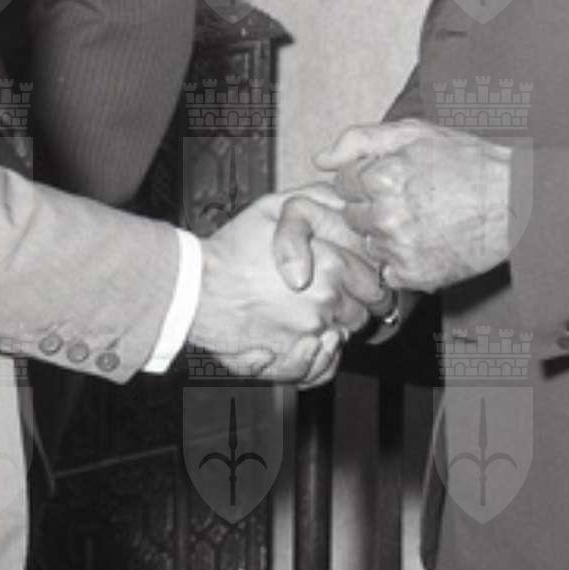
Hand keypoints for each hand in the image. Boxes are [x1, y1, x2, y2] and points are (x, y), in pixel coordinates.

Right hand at [191, 194, 385, 384]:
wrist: (196, 288)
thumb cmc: (232, 249)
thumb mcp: (273, 208)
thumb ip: (314, 200)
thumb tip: (344, 202)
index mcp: (331, 264)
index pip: (373, 281)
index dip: (365, 280)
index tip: (355, 280)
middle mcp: (326, 301)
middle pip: (362, 312)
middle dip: (353, 305)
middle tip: (332, 297)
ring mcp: (308, 334)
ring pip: (342, 338)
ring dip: (335, 329)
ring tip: (313, 316)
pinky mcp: (289, 359)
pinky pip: (321, 369)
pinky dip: (319, 360)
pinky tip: (307, 343)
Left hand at [315, 119, 514, 290]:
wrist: (516, 202)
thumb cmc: (467, 161)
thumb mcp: (415, 133)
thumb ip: (360, 140)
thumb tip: (319, 159)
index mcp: (382, 175)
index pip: (343, 183)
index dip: (366, 179)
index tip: (393, 178)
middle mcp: (387, 214)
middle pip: (352, 216)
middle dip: (372, 207)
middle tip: (409, 200)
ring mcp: (400, 248)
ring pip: (369, 243)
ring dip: (385, 235)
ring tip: (422, 220)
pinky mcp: (414, 275)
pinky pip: (388, 271)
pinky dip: (402, 260)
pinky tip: (428, 243)